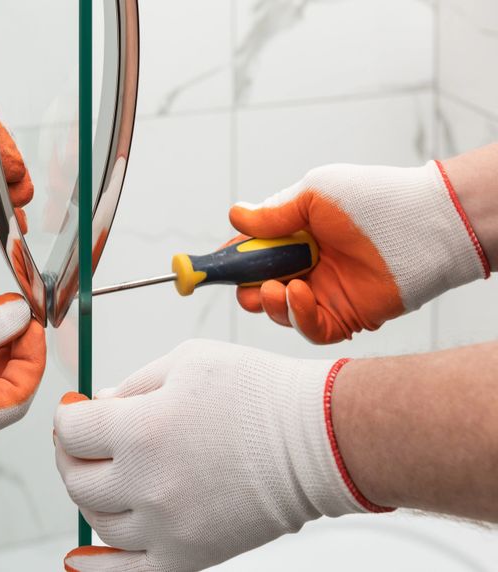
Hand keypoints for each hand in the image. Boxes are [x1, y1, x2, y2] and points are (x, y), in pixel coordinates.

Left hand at [55, 340, 387, 571]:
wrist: (317, 439)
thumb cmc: (260, 393)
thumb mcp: (188, 361)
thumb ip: (134, 382)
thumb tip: (100, 402)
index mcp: (140, 429)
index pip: (71, 430)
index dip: (68, 416)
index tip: (75, 411)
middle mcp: (146, 483)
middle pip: (76, 477)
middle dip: (71, 453)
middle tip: (82, 441)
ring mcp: (166, 526)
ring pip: (97, 521)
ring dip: (91, 495)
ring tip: (105, 476)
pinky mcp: (189, 556)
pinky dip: (99, 567)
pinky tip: (81, 560)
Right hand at [229, 161, 488, 342]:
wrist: (422, 224)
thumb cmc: (371, 200)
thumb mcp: (313, 196)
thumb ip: (273, 214)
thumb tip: (233, 216)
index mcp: (299, 236)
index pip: (255, 252)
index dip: (233, 259)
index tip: (215, 262)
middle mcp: (309, 266)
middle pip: (261, 287)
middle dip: (246, 288)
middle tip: (244, 283)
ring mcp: (325, 293)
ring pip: (280, 311)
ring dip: (268, 302)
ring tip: (275, 287)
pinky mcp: (345, 316)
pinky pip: (311, 328)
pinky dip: (297, 316)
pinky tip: (297, 294)